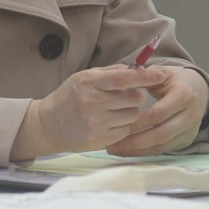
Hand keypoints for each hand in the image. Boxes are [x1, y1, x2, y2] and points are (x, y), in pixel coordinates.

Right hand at [11, 65, 166, 158]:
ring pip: (133, 115)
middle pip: (134, 98)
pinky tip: (107, 123)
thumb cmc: (69, 97)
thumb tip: (137, 68)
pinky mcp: (99, 139)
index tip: (161, 75)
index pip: (124, 78)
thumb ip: (110, 72)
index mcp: (89, 83)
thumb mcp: (84, 77)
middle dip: (135, 96)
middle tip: (124, 97)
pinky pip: (125, 131)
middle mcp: (92, 102)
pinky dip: (121, 126)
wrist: (48, 125)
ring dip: (129, 112)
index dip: (145, 76)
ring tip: (113, 110)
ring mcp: (96, 123)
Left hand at [107, 66, 208, 156]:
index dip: (138, 122)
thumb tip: (122, 79)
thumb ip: (143, 77)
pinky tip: (128, 151)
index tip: (117, 125)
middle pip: (161, 134)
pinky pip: (164, 150)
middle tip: (112, 145)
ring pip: (162, 145)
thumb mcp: (162, 73)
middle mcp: (191, 114)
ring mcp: (191, 130)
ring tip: (116, 149)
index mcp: (184, 95)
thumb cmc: (175, 80)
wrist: (200, 90)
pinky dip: (145, 152)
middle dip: (135, 142)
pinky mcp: (187, 140)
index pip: (158, 113)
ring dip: (137, 150)